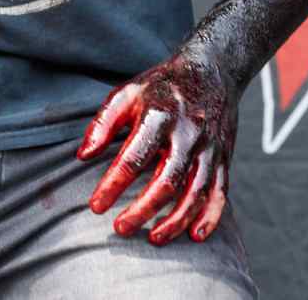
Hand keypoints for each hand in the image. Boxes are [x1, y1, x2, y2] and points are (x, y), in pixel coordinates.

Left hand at [77, 53, 238, 245]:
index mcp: (160, 115)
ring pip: (195, 191)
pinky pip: (220, 191)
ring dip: (175, 220)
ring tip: (153, 238)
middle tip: (120, 228)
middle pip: (167, 179)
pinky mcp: (224, 157)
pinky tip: (196, 236)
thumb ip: (103, 123)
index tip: (95, 206)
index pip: (134, 156)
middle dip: (143, 208)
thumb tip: (83, 156)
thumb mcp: (127, 92)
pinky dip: (211, 216)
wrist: (212, 69)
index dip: (113, 184)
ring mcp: (210, 147)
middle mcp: (188, 132)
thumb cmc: (162, 86)